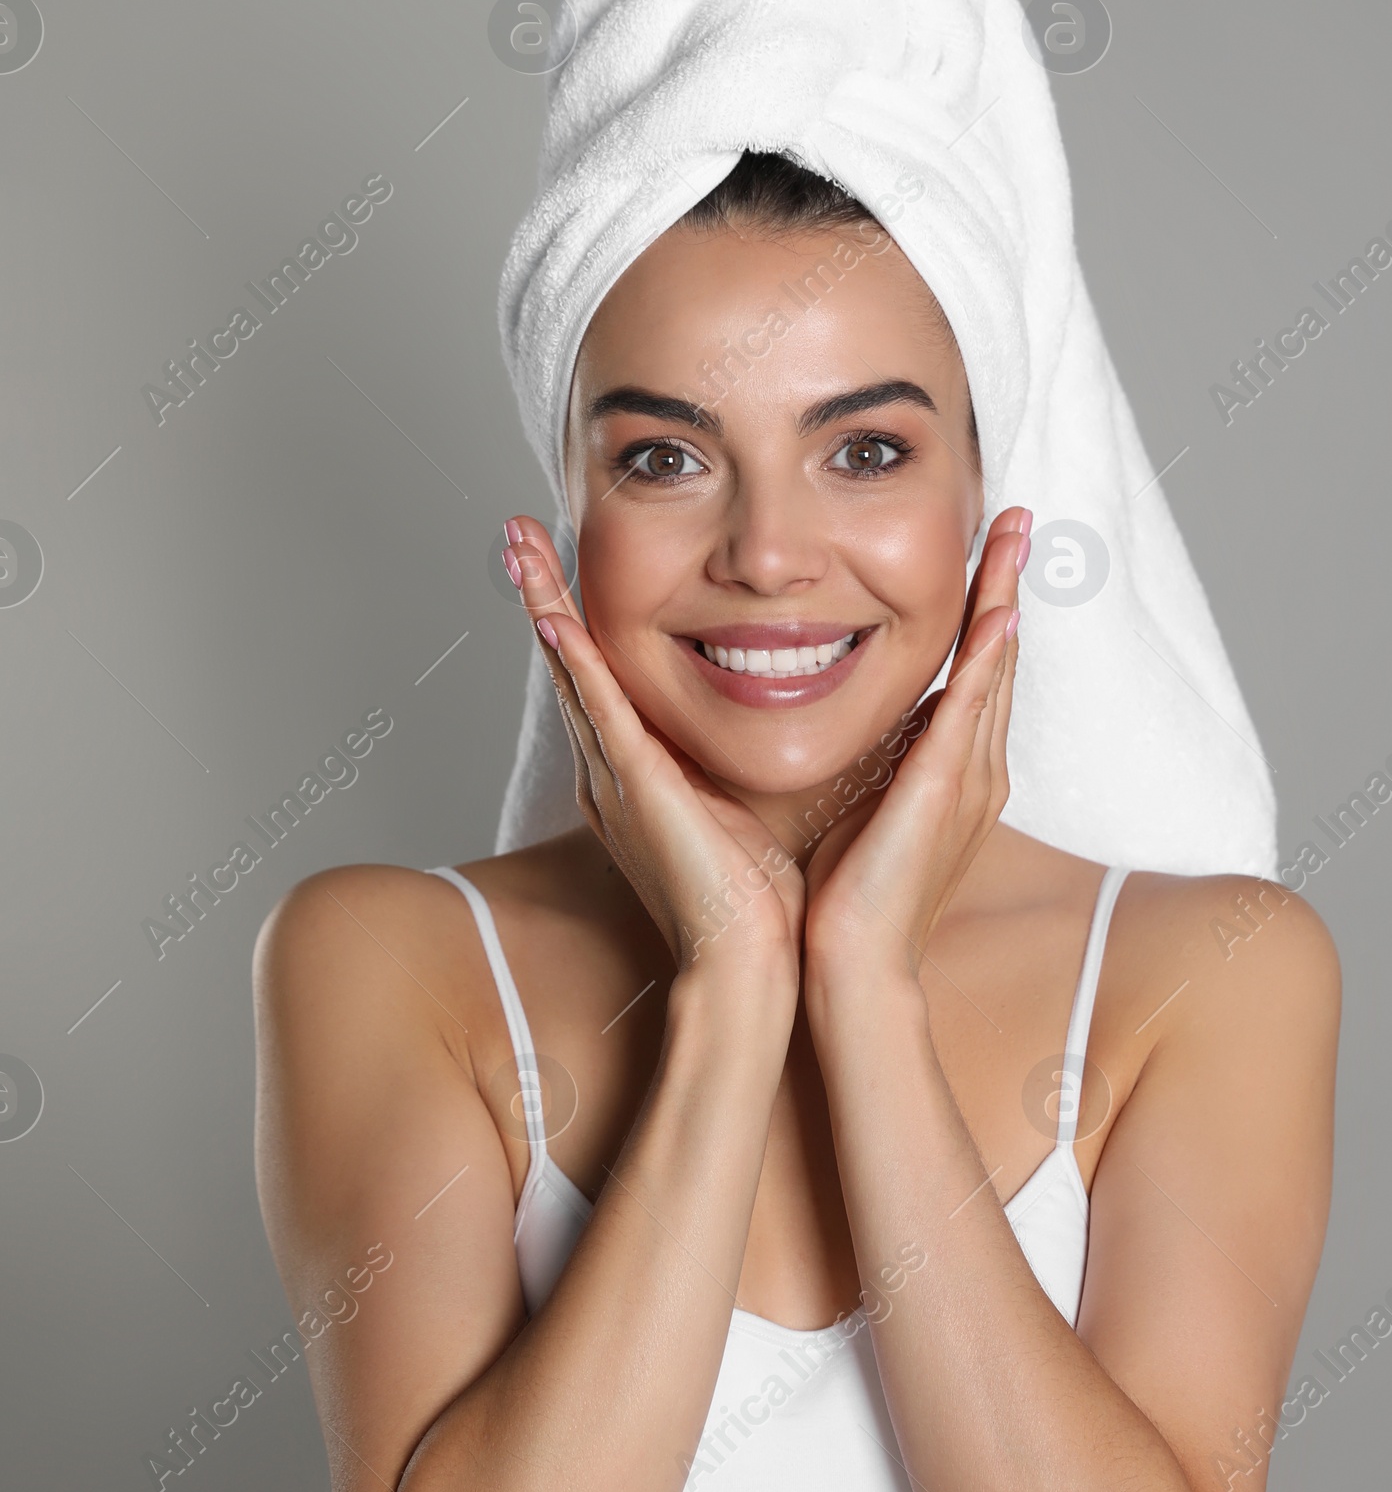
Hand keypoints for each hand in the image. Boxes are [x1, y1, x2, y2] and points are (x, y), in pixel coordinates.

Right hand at [503, 520, 804, 984]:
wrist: (747, 958)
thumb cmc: (754, 897)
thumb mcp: (740, 803)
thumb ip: (734, 758)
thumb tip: (774, 708)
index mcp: (634, 776)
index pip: (598, 680)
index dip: (576, 620)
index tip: (565, 563)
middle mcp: (610, 772)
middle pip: (568, 665)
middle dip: (541, 596)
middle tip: (516, 533)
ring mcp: (616, 777)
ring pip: (571, 673)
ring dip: (543, 605)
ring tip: (518, 546)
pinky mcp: (636, 786)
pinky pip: (599, 709)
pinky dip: (575, 661)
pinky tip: (554, 618)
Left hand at [801, 508, 1027, 996]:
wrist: (850, 964)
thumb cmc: (847, 895)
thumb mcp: (861, 802)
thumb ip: (873, 757)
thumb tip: (860, 717)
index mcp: (954, 770)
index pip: (976, 673)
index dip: (983, 610)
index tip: (986, 552)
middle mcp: (975, 769)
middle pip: (999, 658)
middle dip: (1007, 585)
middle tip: (1018, 518)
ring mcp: (968, 779)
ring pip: (994, 670)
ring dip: (1004, 600)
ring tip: (1013, 538)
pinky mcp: (943, 792)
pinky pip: (970, 711)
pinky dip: (986, 661)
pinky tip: (996, 615)